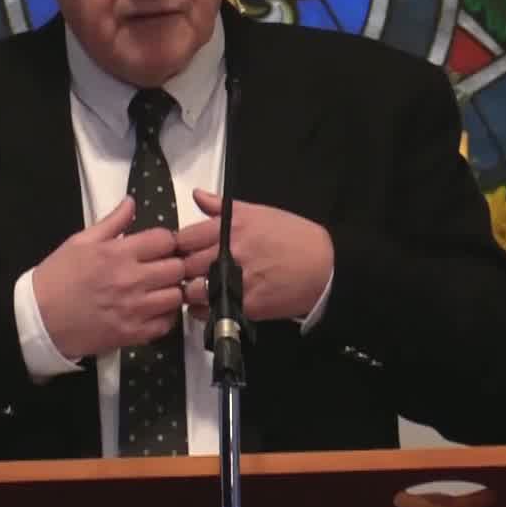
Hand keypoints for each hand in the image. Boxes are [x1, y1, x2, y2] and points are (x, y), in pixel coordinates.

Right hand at [31, 196, 186, 359]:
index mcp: (117, 253)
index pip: (165, 240)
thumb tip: (132, 202)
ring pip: (177, 296)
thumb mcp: (80, 241)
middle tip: (161, 269)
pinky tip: (152, 311)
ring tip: (158, 290)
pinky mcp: (133, 334)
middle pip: (177, 268)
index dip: (165, 241)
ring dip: (171, 291)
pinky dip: (164, 317)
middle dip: (173, 265)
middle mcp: (130, 280)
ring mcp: (134, 309)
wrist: (38, 319)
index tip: (158, 248)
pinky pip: (167, 323)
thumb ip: (112, 221)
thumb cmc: (57, 277)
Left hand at [174, 189, 332, 322]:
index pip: (185, 238)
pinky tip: (209, 305)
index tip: (182, 253)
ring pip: (195, 290)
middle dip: (183, 271)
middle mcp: (233, 253)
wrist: (326, 266)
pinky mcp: (248, 305)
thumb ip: (223, 207)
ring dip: (192, 292)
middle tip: (187, 275)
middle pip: (186, 265)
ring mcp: (239, 280)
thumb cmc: (294, 236)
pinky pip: (212, 310)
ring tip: (198, 291)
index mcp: (232, 228)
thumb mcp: (260, 213)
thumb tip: (197, 196)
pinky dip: (205, 310)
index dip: (179, 247)